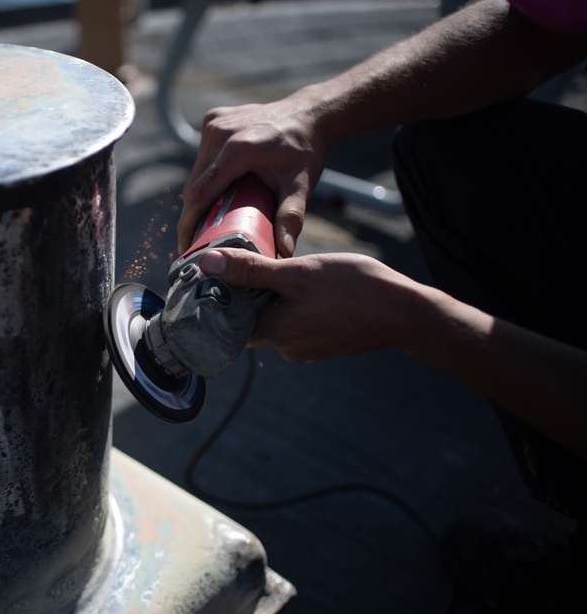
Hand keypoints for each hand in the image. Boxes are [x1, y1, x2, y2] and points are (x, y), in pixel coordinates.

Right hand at [179, 95, 329, 257]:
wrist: (308, 114)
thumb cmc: (304, 150)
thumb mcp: (301, 184)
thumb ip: (291, 217)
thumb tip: (284, 251)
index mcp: (238, 149)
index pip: (200, 193)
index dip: (189, 223)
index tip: (186, 246)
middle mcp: (221, 132)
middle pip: (195, 184)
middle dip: (194, 214)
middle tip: (200, 240)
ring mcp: (215, 123)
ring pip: (196, 171)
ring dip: (200, 195)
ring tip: (208, 219)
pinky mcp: (213, 119)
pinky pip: (202, 156)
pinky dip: (207, 175)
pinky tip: (219, 189)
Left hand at [198, 248, 422, 361]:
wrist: (405, 312)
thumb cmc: (353, 289)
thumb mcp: (297, 272)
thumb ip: (251, 269)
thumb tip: (208, 264)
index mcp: (274, 333)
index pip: (229, 322)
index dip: (221, 300)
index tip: (218, 277)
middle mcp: (287, 348)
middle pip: (253, 320)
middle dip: (253, 294)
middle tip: (257, 264)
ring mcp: (307, 349)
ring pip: (278, 320)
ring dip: (278, 298)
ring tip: (288, 272)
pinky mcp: (325, 344)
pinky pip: (300, 324)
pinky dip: (299, 306)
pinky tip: (313, 288)